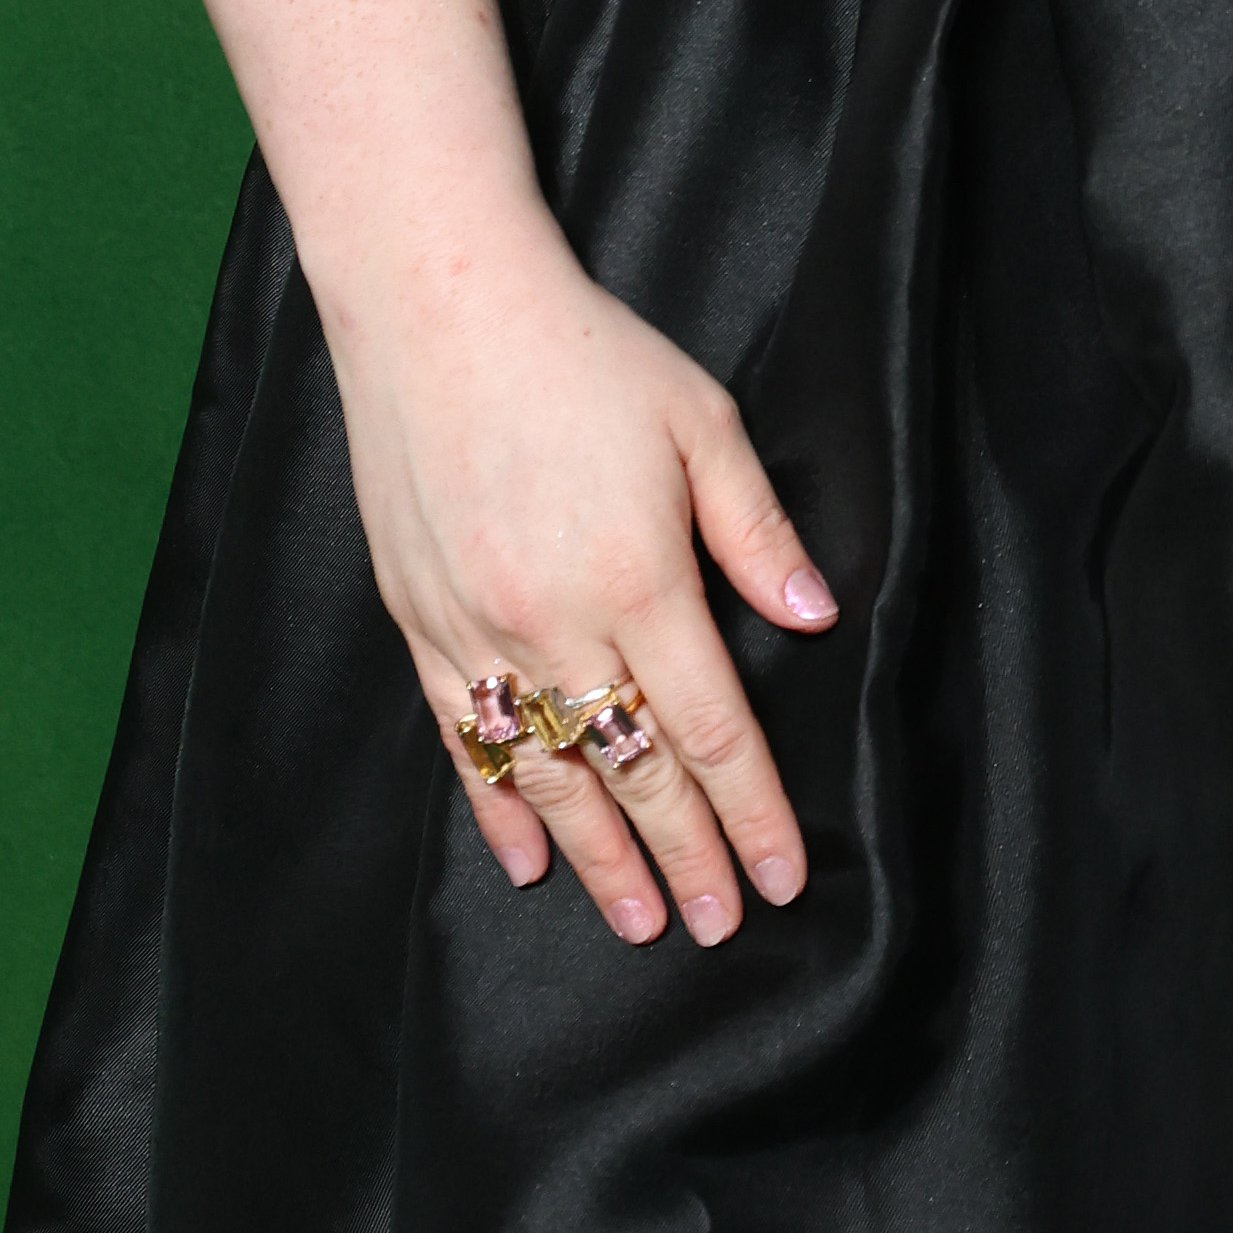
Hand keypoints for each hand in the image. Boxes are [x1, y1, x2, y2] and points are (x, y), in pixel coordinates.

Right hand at [322, 217, 837, 948]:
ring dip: (596, 856)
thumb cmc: (583, 353)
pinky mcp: (418, 618)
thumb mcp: (701, 423)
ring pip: (545, 773)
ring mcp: (475, 628)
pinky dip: (497, 804)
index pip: (710, 730)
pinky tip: (527, 857)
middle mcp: (551, 621)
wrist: (436, 305)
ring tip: (639, 920)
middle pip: (632, 770)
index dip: (752, 812)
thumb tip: (814, 617)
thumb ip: (755, 529)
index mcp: (637, 577)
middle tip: (717, 927)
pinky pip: (461, 737)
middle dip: (684, 857)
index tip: (782, 877)